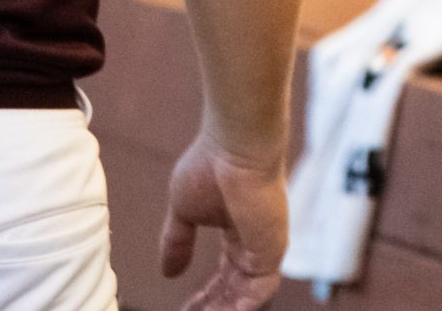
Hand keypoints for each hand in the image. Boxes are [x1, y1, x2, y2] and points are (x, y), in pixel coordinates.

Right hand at [159, 129, 289, 310]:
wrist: (234, 147)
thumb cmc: (211, 165)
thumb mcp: (184, 211)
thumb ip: (177, 242)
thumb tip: (168, 272)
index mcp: (238, 233)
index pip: (224, 276)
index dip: (205, 297)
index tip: (184, 309)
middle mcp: (254, 243)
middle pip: (234, 291)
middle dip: (212, 308)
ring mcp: (265, 248)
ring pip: (246, 296)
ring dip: (223, 310)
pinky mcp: (272, 251)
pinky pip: (259, 293)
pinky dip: (240, 308)